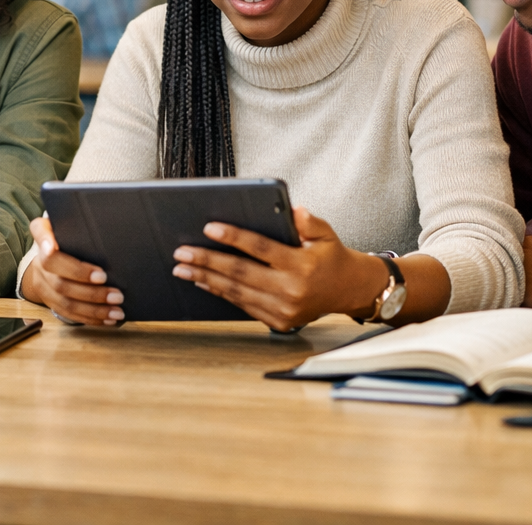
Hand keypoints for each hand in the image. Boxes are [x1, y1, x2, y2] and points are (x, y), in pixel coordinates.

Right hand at [20, 215, 125, 325]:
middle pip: (58, 278)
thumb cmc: (73, 234)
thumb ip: (84, 224)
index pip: (39, 231)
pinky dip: (89, 317)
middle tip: (116, 293)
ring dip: (94, 308)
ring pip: (65, 300)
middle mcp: (39, 259)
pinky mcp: (49, 299)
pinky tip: (108, 318)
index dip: (44, 242)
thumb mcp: (74, 224)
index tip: (52, 249)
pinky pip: (67, 312)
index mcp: (44, 233)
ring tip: (117, 308)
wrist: (51, 252)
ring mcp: (42, 281)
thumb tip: (115, 228)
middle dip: (89, 289)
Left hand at [170, 207, 387, 331]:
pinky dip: (221, 293)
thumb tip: (293, 210)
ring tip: (183, 268)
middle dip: (207, 261)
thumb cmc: (332, 257)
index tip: (209, 228)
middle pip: (241, 273)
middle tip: (182, 252)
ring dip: (206, 279)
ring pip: (237, 293)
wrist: (349, 291)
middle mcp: (291, 290)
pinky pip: (244, 306)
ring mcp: (284, 310)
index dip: (233, 237)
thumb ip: (309, 222)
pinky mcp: (279, 322)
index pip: (260, 249)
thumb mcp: (326, 233)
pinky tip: (204, 282)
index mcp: (301, 265)